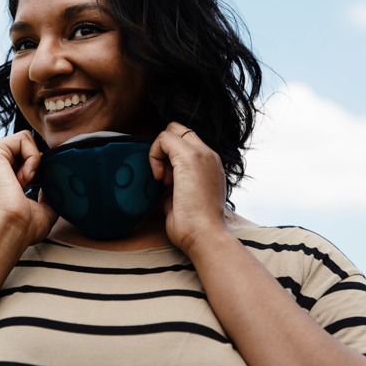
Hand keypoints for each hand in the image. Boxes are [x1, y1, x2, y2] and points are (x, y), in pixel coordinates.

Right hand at [0, 131, 57, 245]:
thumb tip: (59, 187)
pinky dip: (31, 157)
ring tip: (25, 182)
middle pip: (26, 147)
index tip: (38, 186)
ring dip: (34, 161)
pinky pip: (23, 138)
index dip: (39, 169)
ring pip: (26, 140)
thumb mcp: (43, 210)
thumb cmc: (23, 227)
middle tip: (31, 184)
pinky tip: (23, 177)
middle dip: (36, 164)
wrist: (9, 228)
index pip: (26, 160)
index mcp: (2, 180)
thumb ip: (49, 195)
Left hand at [149, 122, 228, 253]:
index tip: (167, 180)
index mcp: (211, 164)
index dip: (170, 154)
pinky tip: (160, 179)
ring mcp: (202, 154)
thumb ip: (177, 180)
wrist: (205, 236)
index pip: (187, 141)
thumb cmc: (194, 225)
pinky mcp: (190, 158)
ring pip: (172, 130)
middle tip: (163, 176)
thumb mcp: (184, 195)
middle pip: (180, 130)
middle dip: (164, 148)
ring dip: (160, 153)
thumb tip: (162, 175)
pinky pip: (164, 138)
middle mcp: (209, 155)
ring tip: (164, 181)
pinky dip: (154, 155)